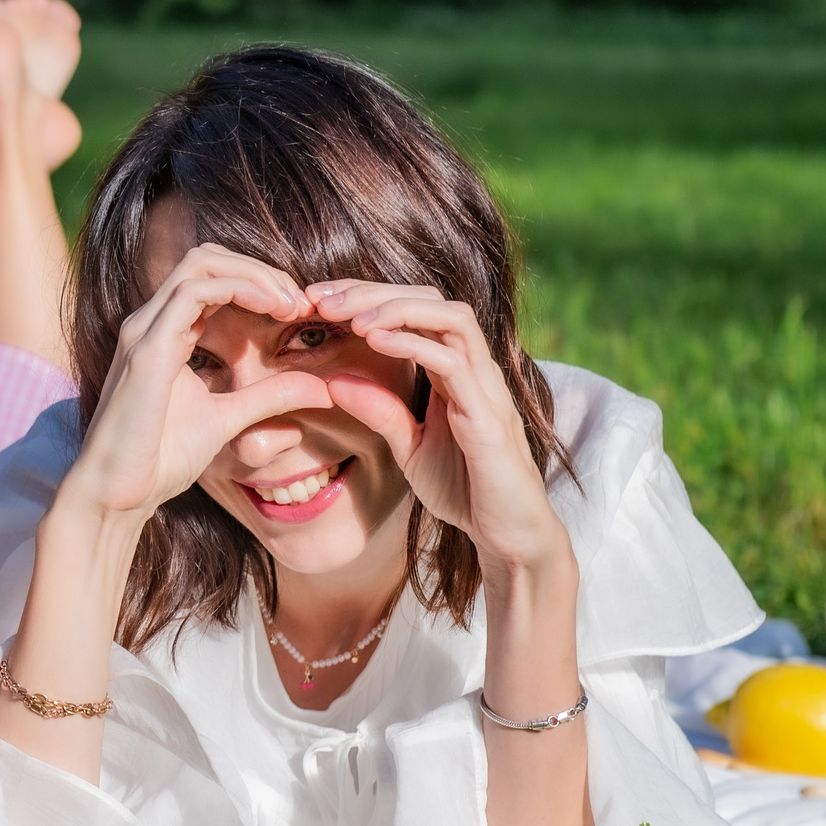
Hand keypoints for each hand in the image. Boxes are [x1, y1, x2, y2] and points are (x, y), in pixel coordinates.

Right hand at [66, 244, 332, 517]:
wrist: (117, 494)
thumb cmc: (160, 461)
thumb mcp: (229, 420)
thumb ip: (270, 397)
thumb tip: (322, 390)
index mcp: (165, 333)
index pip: (212, 279)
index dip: (260, 283)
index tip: (299, 313)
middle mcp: (151, 322)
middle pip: (207, 258)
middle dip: (260, 270)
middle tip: (299, 303)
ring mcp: (145, 330)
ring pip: (201, 264)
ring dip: (255, 275)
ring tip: (290, 305)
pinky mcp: (147, 347)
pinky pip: (194, 292)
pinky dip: (240, 289)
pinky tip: (271, 310)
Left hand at [310, 280, 568, 569]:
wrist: (508, 534)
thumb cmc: (464, 488)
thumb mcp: (408, 446)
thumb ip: (379, 412)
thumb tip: (333, 381)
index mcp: (454, 370)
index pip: (414, 309)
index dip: (366, 297)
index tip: (317, 302)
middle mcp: (475, 368)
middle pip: (430, 298)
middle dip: (372, 291)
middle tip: (320, 298)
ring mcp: (486, 387)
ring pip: (450, 316)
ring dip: (395, 307)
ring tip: (348, 316)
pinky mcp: (489, 415)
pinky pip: (454, 362)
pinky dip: (413, 343)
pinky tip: (374, 340)